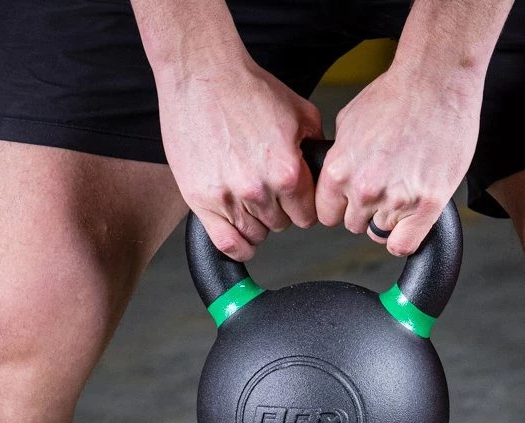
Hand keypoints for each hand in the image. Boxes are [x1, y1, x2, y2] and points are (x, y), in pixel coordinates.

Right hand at [156, 56, 322, 259]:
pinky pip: (227, 243)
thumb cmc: (245, 88)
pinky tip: (242, 237)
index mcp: (287, 171)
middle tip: (267, 189)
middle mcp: (259, 189)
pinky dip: (239, 246)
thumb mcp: (299, 113)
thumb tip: (323, 172)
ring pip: (255, 235)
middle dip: (279, 211)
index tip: (295, 201)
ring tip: (249, 200)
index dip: (303, 207)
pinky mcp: (201, 201)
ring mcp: (228, 197)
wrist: (201, 74)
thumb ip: (316, 148)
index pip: (307, 215)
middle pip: (281, 225)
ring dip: (256, 223)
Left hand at [315, 63, 481, 255]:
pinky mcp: (426, 205)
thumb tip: (336, 176)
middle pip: (354, 225)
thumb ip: (340, 157)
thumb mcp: (349, 122)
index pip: (327, 214)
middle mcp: (363, 190)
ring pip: (381, 232)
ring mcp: (395, 200)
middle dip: (367, 211)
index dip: (341, 207)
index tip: (353, 200)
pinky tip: (411, 220)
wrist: (435, 80)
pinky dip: (406, 237)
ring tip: (406, 187)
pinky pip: (404, 245)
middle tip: (387, 186)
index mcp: (339, 170)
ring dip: (391, 218)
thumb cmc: (397, 93)